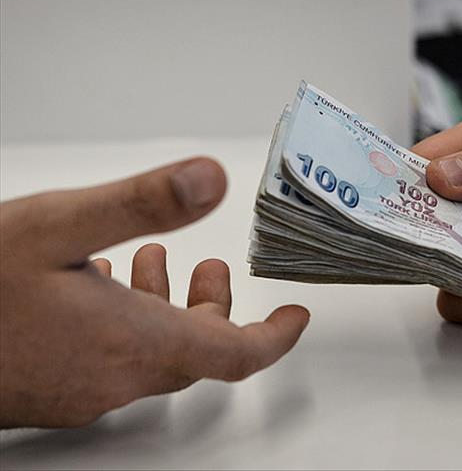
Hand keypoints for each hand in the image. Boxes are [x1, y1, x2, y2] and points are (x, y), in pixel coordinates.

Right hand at [0, 158, 309, 427]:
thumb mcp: (59, 226)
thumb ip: (142, 204)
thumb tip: (211, 179)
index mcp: (135, 342)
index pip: (236, 356)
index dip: (275, 338)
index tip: (296, 317)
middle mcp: (117, 377)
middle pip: (197, 352)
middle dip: (213, 309)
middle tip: (208, 268)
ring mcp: (84, 390)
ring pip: (154, 355)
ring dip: (167, 309)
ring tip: (153, 262)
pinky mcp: (56, 391)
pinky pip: (114, 361)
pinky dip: (128, 323)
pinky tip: (99, 286)